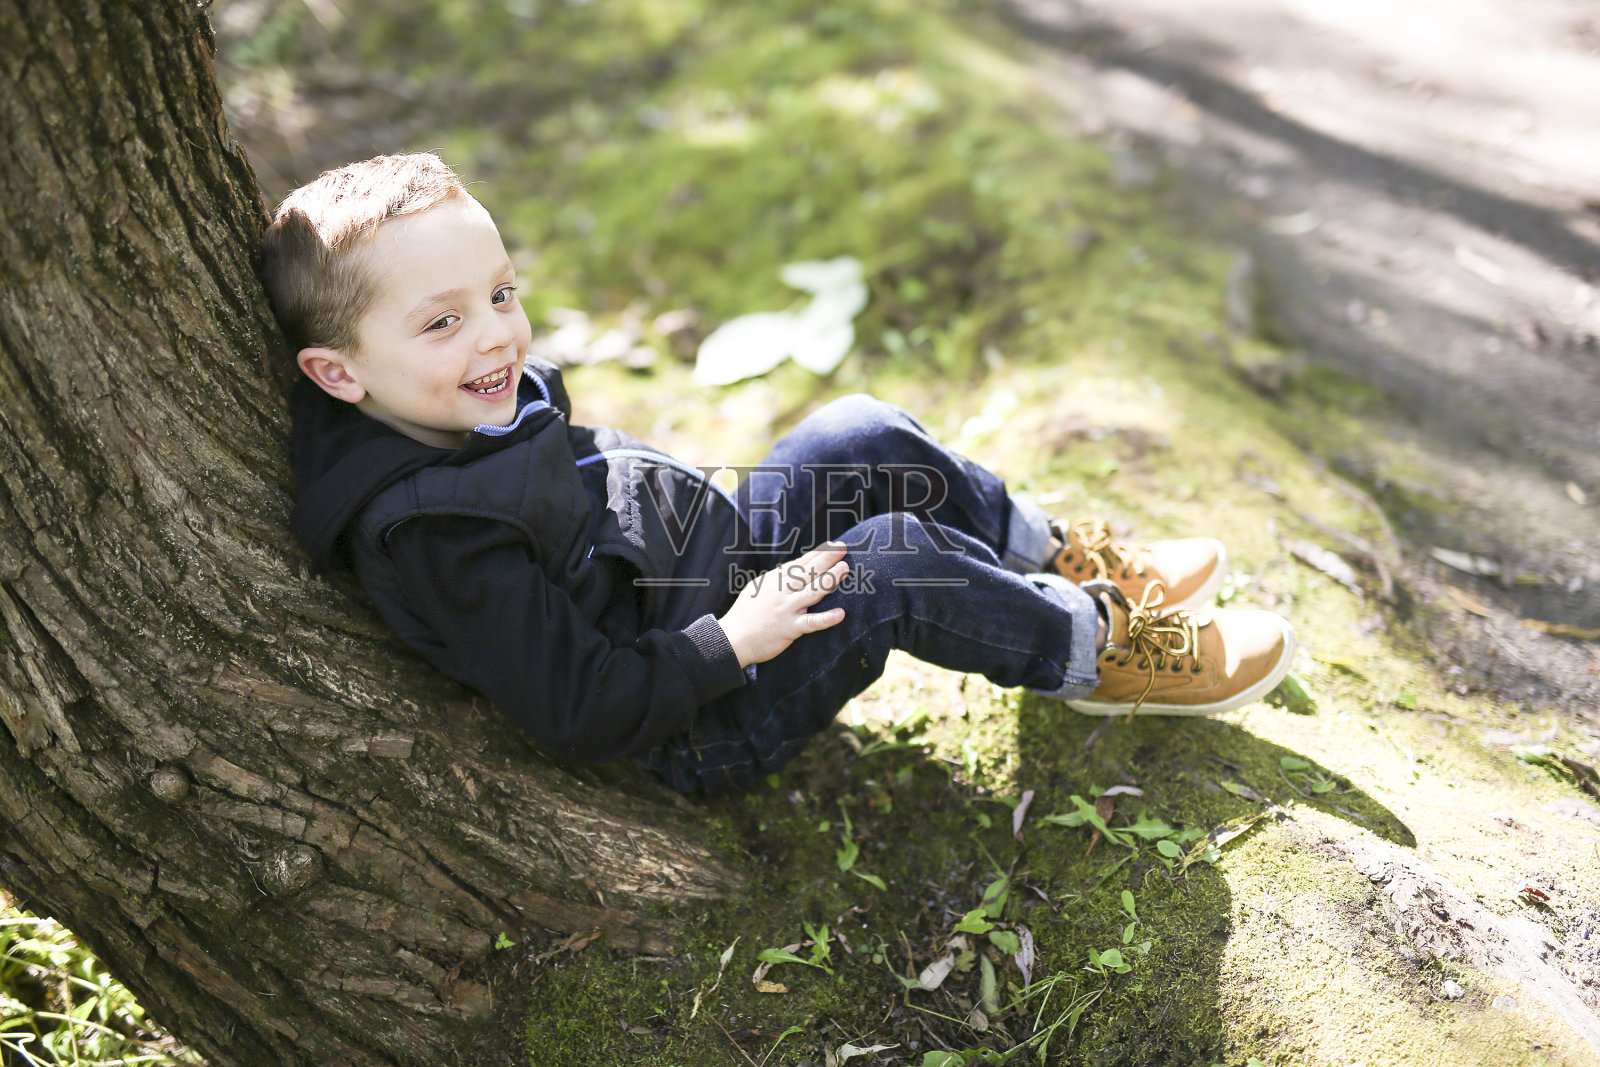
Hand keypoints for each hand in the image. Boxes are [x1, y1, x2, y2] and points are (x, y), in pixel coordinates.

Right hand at [718, 542, 849, 666]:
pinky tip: (840, 614)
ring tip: (845, 569)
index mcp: (774, 581)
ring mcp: (786, 609)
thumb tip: (795, 569)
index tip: (833, 545)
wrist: (732, 639)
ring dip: (830, 580)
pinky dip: (826, 618)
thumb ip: (777, 579)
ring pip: (812, 591)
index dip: (818, 554)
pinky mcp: (789, 628)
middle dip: (827, 558)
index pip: (800, 564)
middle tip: (842, 548)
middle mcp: (782, 592)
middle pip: (808, 572)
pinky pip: (811, 622)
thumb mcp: (758, 589)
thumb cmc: (745, 614)